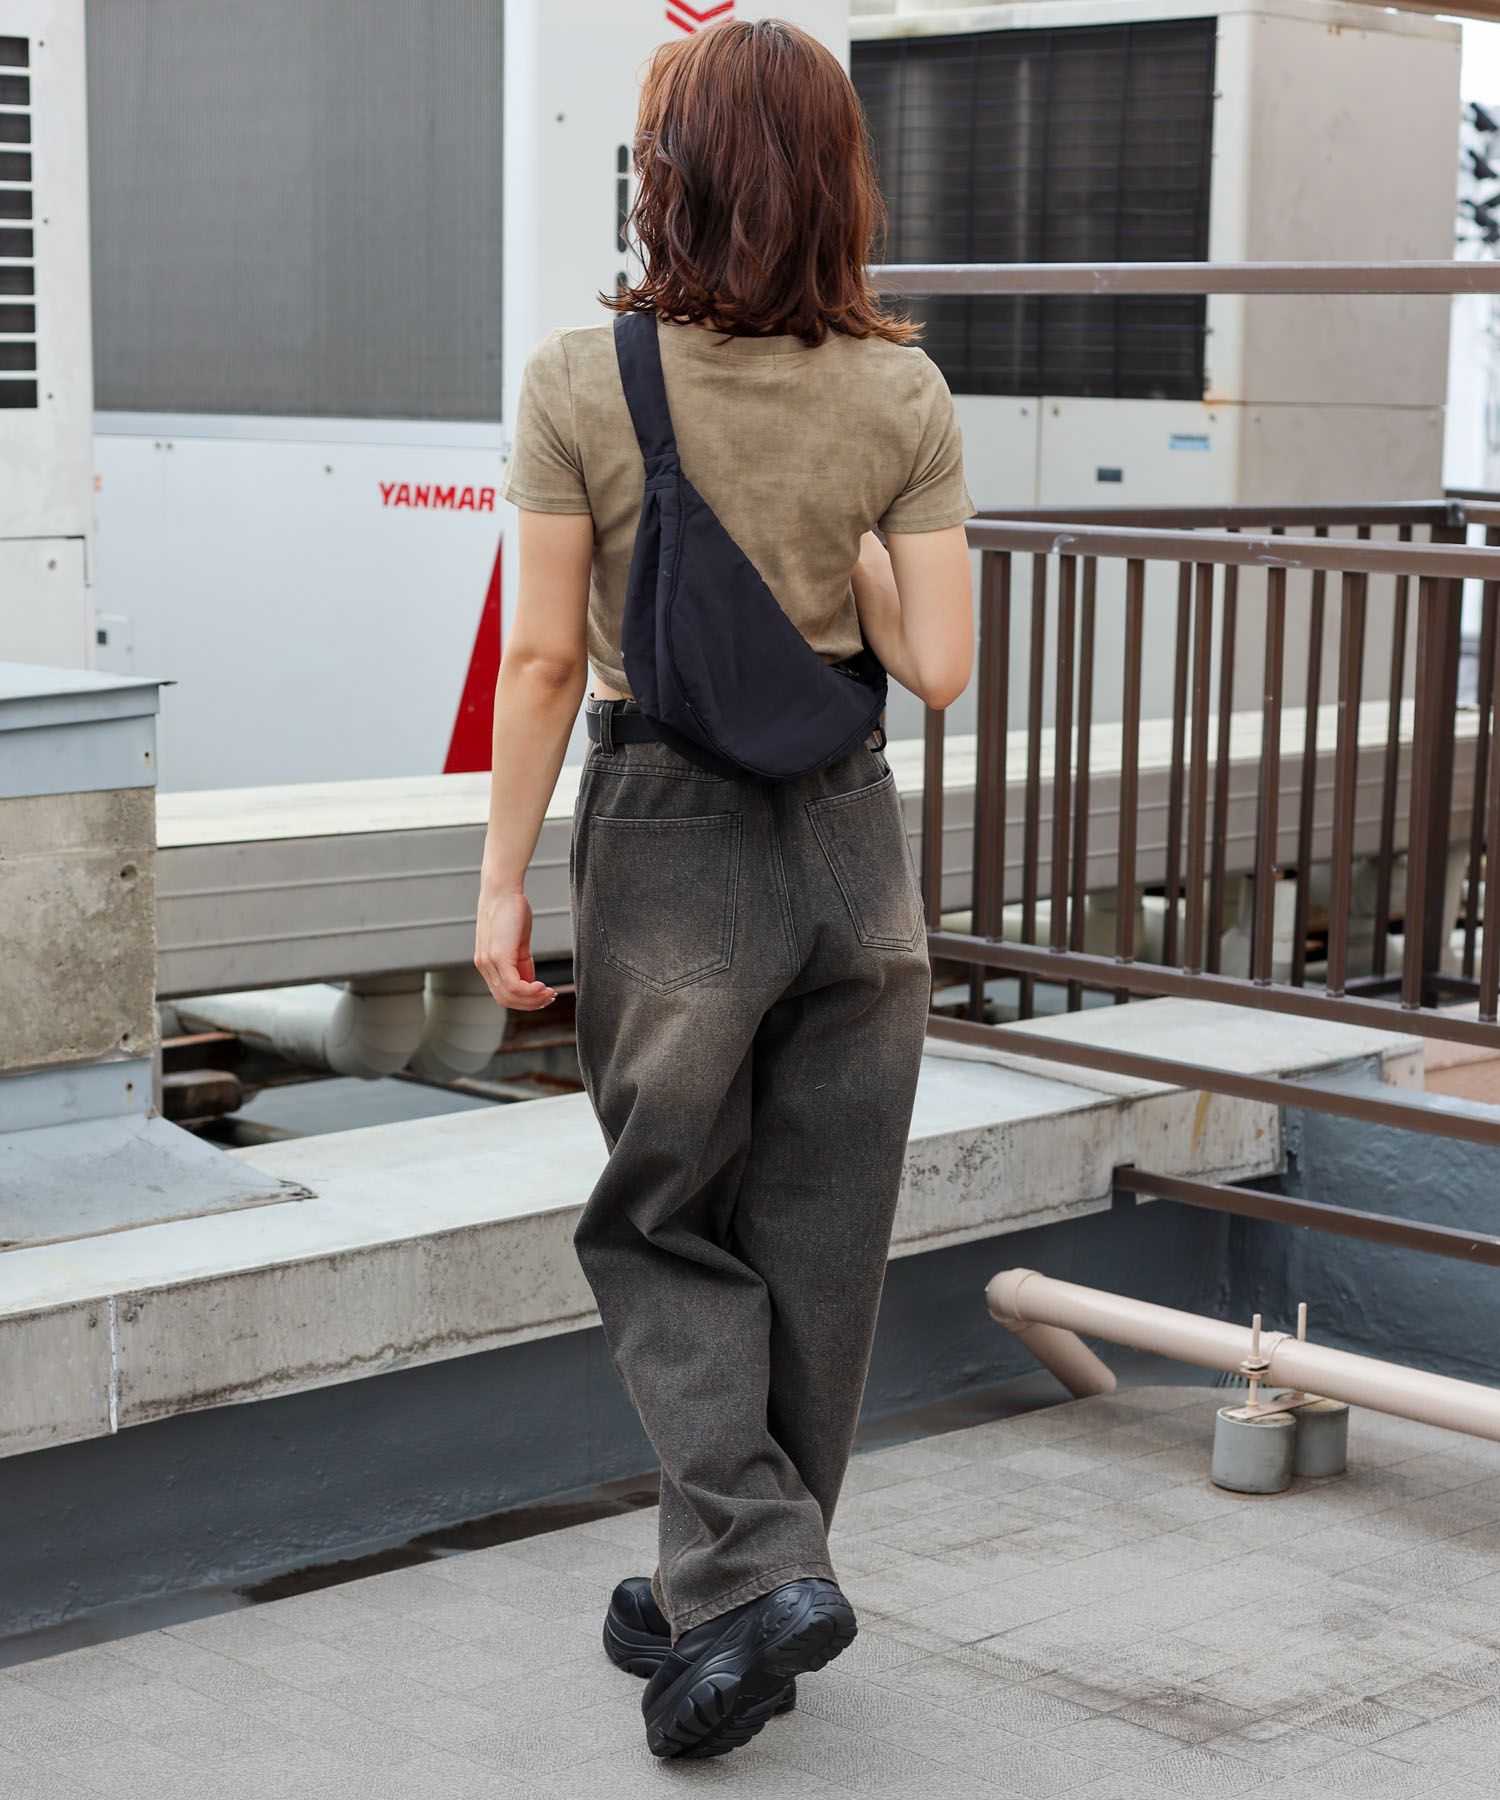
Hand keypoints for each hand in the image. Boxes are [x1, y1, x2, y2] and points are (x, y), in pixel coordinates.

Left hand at [474, 885, 556, 1010]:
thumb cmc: (510, 911)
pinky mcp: (498, 957)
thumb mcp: (517, 942)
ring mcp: (489, 962)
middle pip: (505, 1000)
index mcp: (487, 964)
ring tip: (549, 992)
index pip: (503, 995)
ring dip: (533, 999)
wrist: (502, 890)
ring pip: (510, 996)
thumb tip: (530, 982)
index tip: (544, 996)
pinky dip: (530, 991)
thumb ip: (521, 962)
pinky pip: (513, 985)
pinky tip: (542, 986)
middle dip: (530, 1004)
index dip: (524, 1001)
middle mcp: (484, 966)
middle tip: (550, 997)